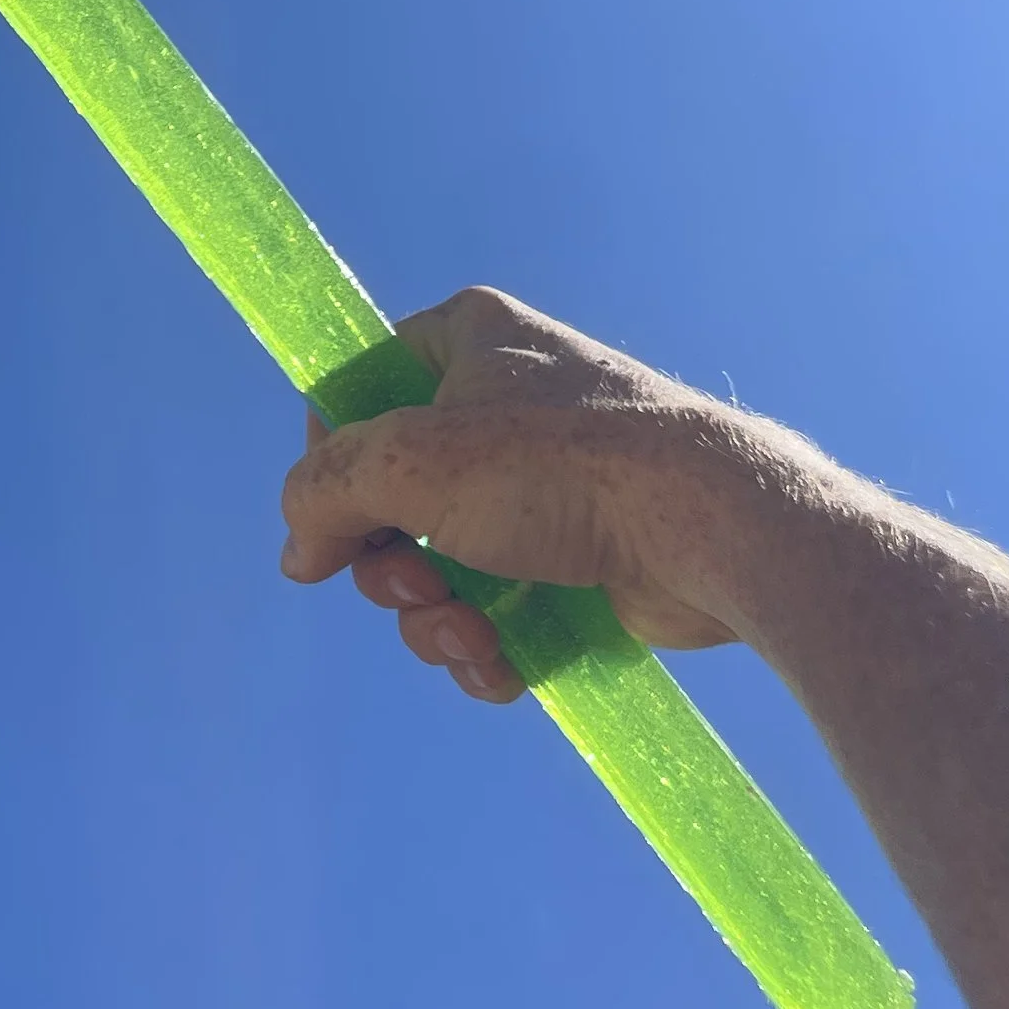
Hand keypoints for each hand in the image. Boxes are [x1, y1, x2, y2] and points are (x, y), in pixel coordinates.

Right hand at [278, 287, 757, 703]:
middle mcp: (506, 403)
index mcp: (467, 340)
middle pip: (393, 494)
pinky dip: (488, 643)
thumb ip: (324, 491)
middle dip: (391, 566)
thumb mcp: (407, 462)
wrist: (709, 528)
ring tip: (470, 639)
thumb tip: (299, 549)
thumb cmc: (558, 466)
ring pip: (443, 563)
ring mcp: (549, 483)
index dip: (332, 460)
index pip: (360, 386)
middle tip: (416, 586)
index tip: (327, 524)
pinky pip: (501, 605)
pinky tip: (502, 667)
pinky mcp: (584, 553)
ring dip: (437, 619)